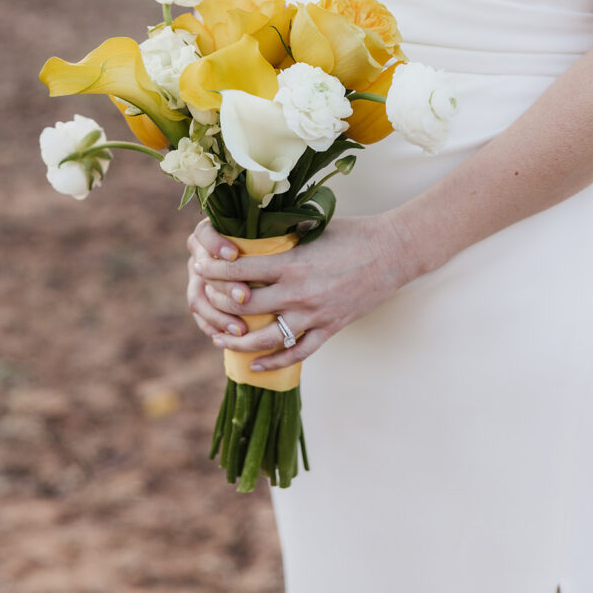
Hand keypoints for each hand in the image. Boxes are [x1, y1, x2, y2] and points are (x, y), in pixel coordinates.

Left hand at [186, 214, 411, 371]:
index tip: (200, 266)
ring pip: (267, 338)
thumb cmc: (354, 233)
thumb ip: (283, 233)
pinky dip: (274, 362)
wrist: (393, 252)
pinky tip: (256, 365)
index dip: (215, 271)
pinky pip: (298, 353)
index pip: (241, 272)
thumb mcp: (313, 227)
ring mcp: (315, 315)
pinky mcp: (330, 328)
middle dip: (219, 304)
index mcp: (293, 263)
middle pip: (246, 307)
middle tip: (205, 299)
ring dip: (239, 340)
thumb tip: (253, 227)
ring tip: (220, 338)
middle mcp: (300, 293)